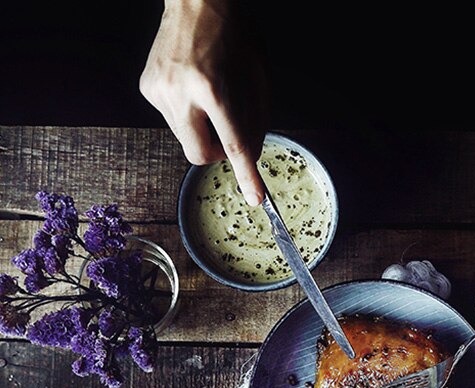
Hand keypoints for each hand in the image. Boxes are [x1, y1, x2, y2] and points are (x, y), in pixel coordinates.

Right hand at [139, 0, 267, 205]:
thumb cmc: (234, 35)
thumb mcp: (258, 79)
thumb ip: (256, 122)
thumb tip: (249, 158)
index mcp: (215, 90)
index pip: (234, 146)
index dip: (246, 176)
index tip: (255, 198)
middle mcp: (182, 93)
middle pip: (200, 155)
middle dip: (217, 153)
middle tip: (226, 133)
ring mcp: (160, 91)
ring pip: (186, 139)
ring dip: (202, 128)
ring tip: (207, 94)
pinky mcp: (148, 88)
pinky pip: (173, 119)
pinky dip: (187, 112)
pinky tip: (190, 85)